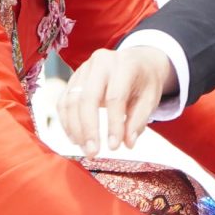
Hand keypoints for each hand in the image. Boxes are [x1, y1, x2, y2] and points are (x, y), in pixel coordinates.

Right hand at [58, 45, 172, 159]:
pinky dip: (66, 122)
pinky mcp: (73, 79)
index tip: (114, 147)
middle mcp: (100, 63)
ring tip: (85, 149)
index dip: (113, 124)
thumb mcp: (150, 99)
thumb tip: (127, 143)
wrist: (136, 62)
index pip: (115, 97)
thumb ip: (139, 120)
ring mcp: (83, 69)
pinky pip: (64, 101)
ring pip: (71, 100)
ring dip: (75, 129)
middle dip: (88, 129)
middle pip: (87, 98)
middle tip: (93, 152)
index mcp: (124, 65)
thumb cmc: (144, 82)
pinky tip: (76, 139)